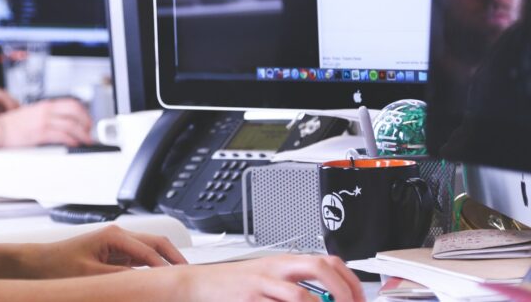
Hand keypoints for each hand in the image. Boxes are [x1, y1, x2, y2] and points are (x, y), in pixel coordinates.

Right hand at [0, 98, 92, 146]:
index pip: (71, 103)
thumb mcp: (32, 113)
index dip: (83, 112)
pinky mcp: (40, 133)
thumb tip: (60, 122)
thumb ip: (46, 115)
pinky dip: (71, 140)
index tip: (87, 120)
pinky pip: (62, 135)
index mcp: (45, 105)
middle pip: (75, 112)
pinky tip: (74, 144)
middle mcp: (46, 111)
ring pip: (71, 125)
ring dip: (82, 134)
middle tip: (88, 131)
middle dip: (86, 122)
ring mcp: (43, 121)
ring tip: (85, 140)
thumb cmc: (12, 124)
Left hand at [29, 224, 186, 277]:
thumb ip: (119, 277)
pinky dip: (154, 267)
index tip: (179, 281)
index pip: (150, 253)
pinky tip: (160, 279)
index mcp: (114, 236)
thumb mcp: (90, 275)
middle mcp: (119, 236)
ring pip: (151, 249)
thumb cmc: (59, 265)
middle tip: (191, 275)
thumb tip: (144, 281)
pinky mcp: (115, 253)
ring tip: (181, 277)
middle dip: (175, 257)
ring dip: (166, 261)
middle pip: (157, 243)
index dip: (166, 269)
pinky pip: (141, 258)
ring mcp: (118, 244)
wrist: (40, 263)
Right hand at [180, 254, 364, 301]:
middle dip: (343, 291)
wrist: (198, 285)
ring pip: (301, 295)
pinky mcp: (249, 299)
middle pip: (319, 267)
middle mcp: (276, 269)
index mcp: (284, 261)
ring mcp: (262, 284)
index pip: (327, 261)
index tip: (359, 300)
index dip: (350, 280)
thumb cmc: (233, 283)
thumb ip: (294, 283)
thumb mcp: (266, 276)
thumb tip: (326, 299)